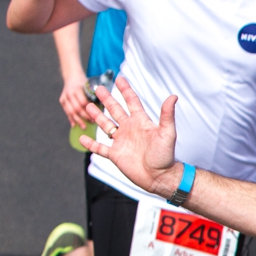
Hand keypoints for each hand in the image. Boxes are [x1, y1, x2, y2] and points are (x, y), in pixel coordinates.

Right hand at [59, 72, 90, 127]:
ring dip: (77, 120)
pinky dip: (71, 118)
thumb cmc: (86, 83)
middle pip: (76, 108)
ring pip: (70, 111)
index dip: (89, 111)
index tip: (95, 118)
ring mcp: (64, 97)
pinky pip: (66, 111)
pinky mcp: (62, 100)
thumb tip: (104, 108)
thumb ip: (95, 96)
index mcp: (77, 89)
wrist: (72, 76)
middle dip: (84, 117)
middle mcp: (70, 93)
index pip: (83, 103)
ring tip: (84, 127)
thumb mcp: (91, 86)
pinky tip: (74, 125)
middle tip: (91, 123)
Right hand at [79, 77, 179, 197]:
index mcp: (141, 122)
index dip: (125, 90)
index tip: (119, 78)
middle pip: (115, 110)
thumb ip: (167, 115)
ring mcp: (121, 142)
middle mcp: (130, 130)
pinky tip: (82, 137)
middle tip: (98, 88)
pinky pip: (100, 147)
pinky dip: (91, 143)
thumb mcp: (167, 133)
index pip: (132, 102)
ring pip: (106, 126)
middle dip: (107, 99)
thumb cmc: (165, 156)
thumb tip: (173, 96)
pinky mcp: (115, 155)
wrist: (159, 177)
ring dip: (97, 116)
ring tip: (87, 106)